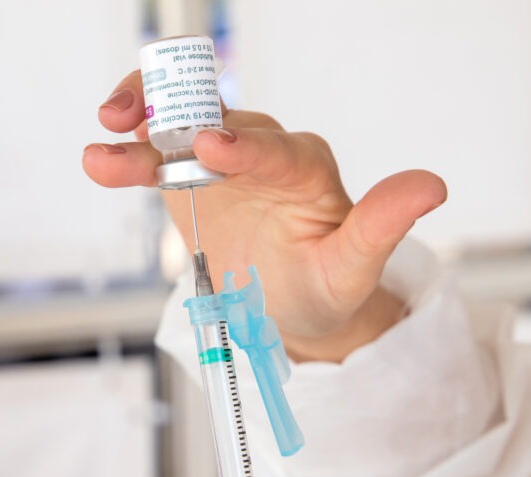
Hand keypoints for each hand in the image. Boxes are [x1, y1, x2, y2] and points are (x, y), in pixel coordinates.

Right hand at [82, 72, 446, 361]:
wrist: (288, 306)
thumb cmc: (324, 288)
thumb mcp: (352, 269)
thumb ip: (380, 226)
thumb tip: (431, 185)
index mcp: (305, 169)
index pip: (273, 152)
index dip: (240, 150)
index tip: (207, 151)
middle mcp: (263, 153)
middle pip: (218, 120)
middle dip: (178, 116)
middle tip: (141, 119)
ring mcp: (221, 162)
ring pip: (178, 129)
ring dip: (142, 127)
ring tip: (106, 140)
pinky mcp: (188, 178)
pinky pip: (155, 159)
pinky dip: (127, 157)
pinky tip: (99, 160)